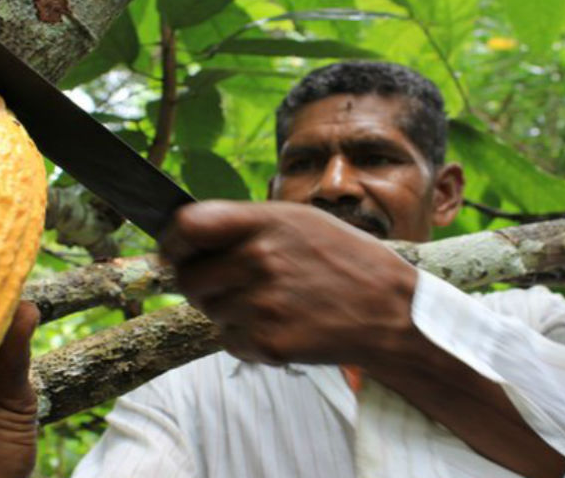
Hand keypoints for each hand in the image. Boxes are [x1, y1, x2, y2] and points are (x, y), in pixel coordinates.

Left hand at [159, 200, 423, 365]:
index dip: (173, 239)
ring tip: (273, 303)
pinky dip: (245, 337)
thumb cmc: (345, 261)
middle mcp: (259, 261)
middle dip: (200, 282)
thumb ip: (245, 224)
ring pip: (210, 311)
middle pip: (189, 278)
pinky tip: (281, 324)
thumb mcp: (300, 221)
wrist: (391, 312)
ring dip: (228, 311)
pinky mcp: (267, 343)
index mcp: (265, 223)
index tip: (175, 249)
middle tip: (231, 283)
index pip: (188, 225)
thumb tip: (188, 234)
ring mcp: (262, 305)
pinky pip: (229, 340)